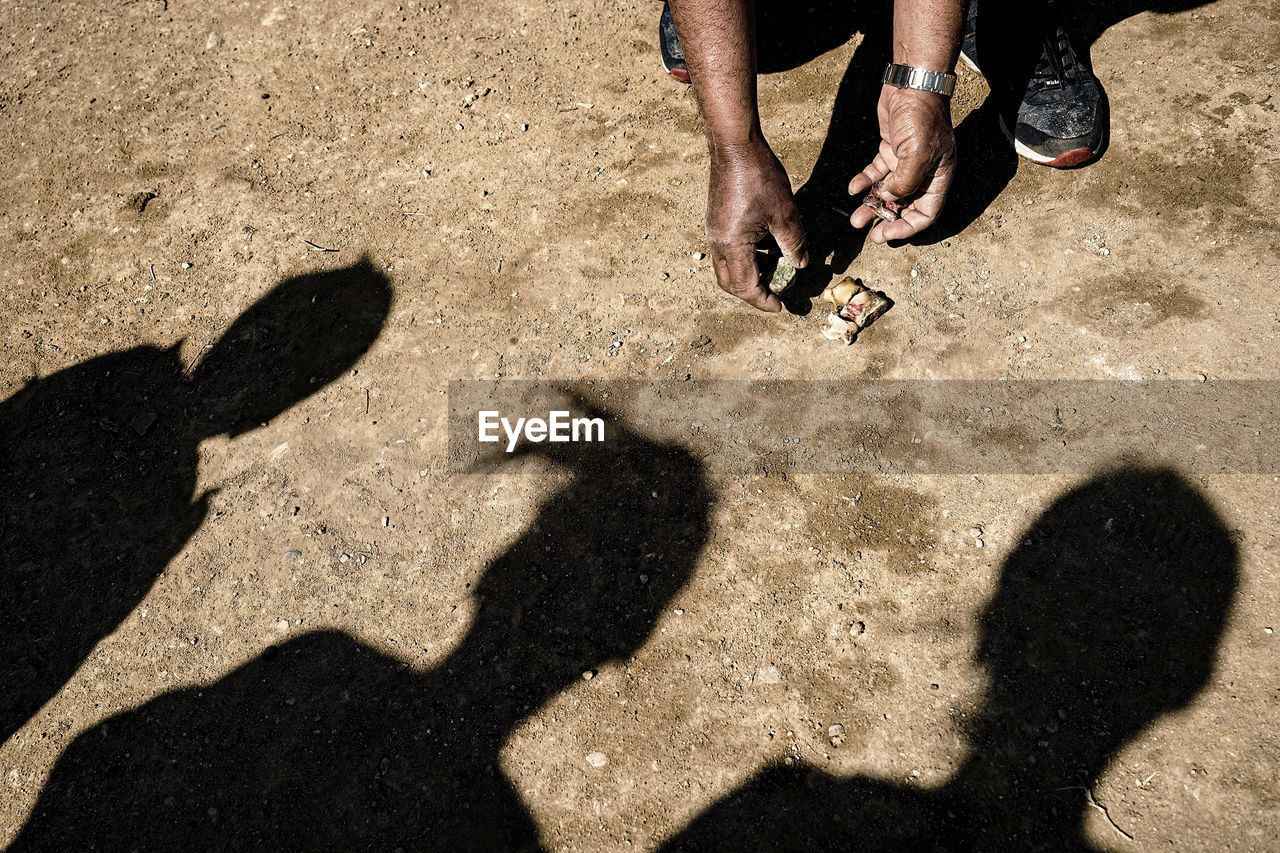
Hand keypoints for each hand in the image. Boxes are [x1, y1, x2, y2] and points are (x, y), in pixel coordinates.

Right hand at [705, 138, 808, 311]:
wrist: (734, 145)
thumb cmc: (758, 176)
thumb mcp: (784, 213)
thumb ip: (793, 243)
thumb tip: (800, 264)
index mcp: (732, 246)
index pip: (746, 287)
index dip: (764, 301)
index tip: (781, 307)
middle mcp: (717, 243)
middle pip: (730, 283)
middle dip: (752, 293)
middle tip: (774, 295)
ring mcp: (714, 232)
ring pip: (728, 267)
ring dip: (749, 274)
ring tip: (775, 271)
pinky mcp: (716, 221)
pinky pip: (728, 250)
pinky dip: (745, 257)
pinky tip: (765, 246)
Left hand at [849, 85, 955, 242]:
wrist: (911, 83)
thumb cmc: (921, 116)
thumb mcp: (917, 154)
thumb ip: (905, 182)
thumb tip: (889, 199)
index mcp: (938, 178)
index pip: (926, 213)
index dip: (907, 227)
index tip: (885, 234)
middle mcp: (924, 173)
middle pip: (905, 206)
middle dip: (885, 219)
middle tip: (866, 231)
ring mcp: (906, 163)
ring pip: (887, 193)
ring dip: (871, 205)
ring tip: (854, 218)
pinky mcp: (890, 151)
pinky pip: (876, 174)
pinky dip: (864, 182)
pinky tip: (853, 188)